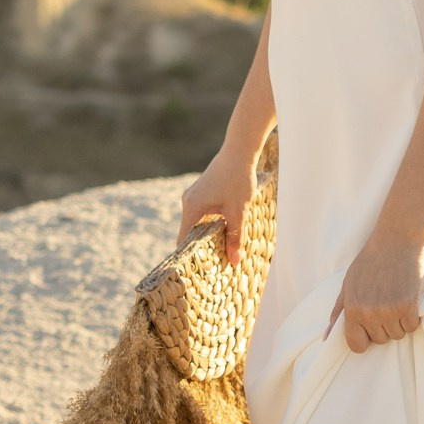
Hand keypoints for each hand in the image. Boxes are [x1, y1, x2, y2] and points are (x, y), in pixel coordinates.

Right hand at [180, 149, 257, 266]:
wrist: (240, 150)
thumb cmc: (238, 179)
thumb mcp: (238, 211)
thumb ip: (235, 237)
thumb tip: (234, 261)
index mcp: (192, 208)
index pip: (184, 240)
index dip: (190, 256)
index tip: (198, 272)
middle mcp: (188, 202)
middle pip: (190, 232)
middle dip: (202, 248)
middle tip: (214, 266)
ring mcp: (194, 196)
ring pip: (198, 223)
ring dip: (208, 236)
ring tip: (220, 252)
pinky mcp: (202, 192)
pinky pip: (202, 214)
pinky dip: (211, 224)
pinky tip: (224, 231)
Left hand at [331, 229, 423, 352]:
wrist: (395, 241)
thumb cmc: (370, 261)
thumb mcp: (348, 284)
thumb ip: (338, 311)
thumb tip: (327, 336)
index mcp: (352, 310)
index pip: (357, 346)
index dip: (365, 338)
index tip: (370, 328)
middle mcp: (370, 314)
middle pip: (380, 340)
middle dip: (383, 327)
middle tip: (385, 304)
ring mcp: (390, 311)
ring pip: (397, 335)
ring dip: (398, 323)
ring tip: (396, 301)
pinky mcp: (408, 306)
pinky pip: (412, 327)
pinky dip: (412, 318)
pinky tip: (408, 301)